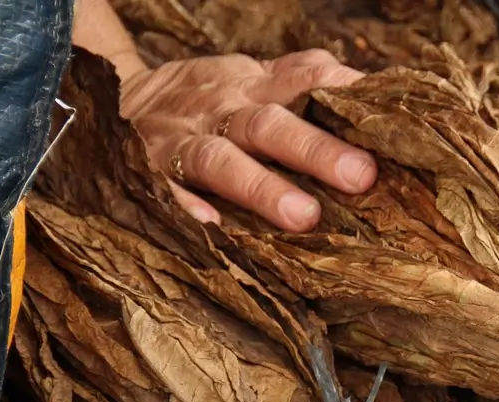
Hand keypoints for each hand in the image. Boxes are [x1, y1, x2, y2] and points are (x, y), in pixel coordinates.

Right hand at [120, 49, 376, 231]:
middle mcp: (222, 109)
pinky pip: (167, 191)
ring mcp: (183, 141)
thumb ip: (304, 96)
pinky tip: (212, 228)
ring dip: (263, 188)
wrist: (116, 104)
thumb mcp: (252, 86)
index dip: (341, 91)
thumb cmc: (209, 105)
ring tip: (304, 216)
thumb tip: (378, 117)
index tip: (382, 113)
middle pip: (271, 124)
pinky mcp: (150, 173)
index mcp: (253, 85)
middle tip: (362, 176)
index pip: (303, 77)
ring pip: (223, 160)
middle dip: (316, 150)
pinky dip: (186, 208)